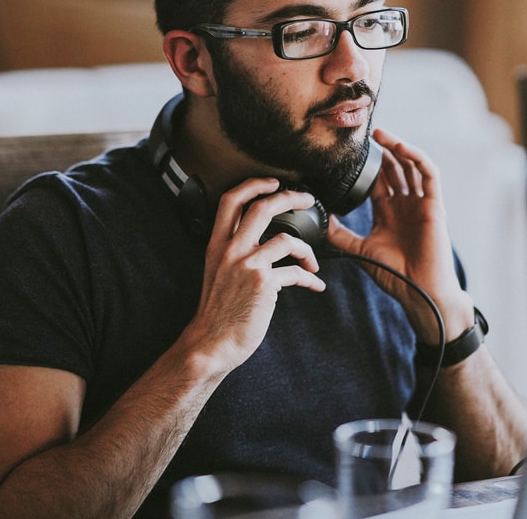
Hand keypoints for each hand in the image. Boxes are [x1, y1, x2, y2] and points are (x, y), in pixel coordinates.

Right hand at [182, 178, 326, 374]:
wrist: (211, 344)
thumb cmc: (218, 312)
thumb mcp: (217, 272)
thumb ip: (235, 252)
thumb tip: (265, 242)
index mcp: (217, 245)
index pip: (230, 201)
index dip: (253, 184)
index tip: (273, 182)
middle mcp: (231, 250)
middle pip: (262, 207)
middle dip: (290, 197)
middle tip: (307, 199)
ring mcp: (247, 265)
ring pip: (287, 239)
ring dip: (308, 250)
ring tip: (313, 262)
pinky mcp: (263, 283)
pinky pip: (296, 273)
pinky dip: (310, 279)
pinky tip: (315, 285)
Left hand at [326, 129, 473, 342]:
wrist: (420, 292)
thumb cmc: (395, 274)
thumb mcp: (360, 250)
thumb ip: (340, 234)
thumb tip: (320, 219)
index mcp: (389, 211)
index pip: (378, 179)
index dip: (367, 163)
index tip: (350, 150)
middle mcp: (405, 203)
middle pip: (395, 167)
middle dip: (381, 150)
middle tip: (365, 134)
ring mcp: (421, 203)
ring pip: (411, 165)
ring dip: (398, 147)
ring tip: (380, 134)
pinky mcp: (435, 205)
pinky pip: (429, 174)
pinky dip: (417, 158)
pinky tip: (401, 148)